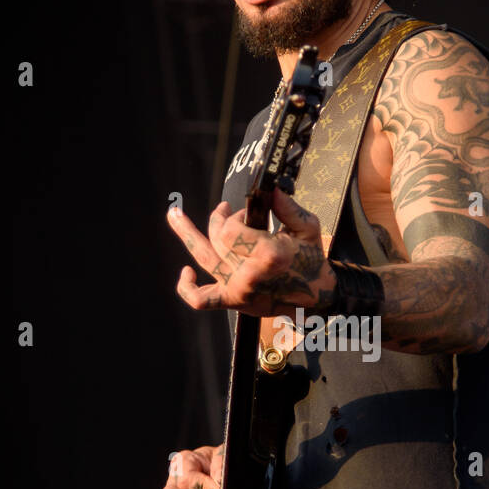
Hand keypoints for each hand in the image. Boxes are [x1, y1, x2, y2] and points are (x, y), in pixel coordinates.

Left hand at [167, 187, 335, 314]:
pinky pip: (200, 300)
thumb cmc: (311, 258)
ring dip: (186, 232)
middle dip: (223, 220)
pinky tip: (186, 273)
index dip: (234, 217)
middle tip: (230, 212)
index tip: (246, 213)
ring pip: (204, 258)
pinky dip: (188, 288)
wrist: (316, 295)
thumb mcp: (307, 227)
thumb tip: (269, 186)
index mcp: (270, 256)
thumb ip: (286, 206)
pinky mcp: (233, 301)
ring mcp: (238, 290)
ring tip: (173, 213)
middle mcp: (250, 275)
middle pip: (217, 238)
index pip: (230, 230)